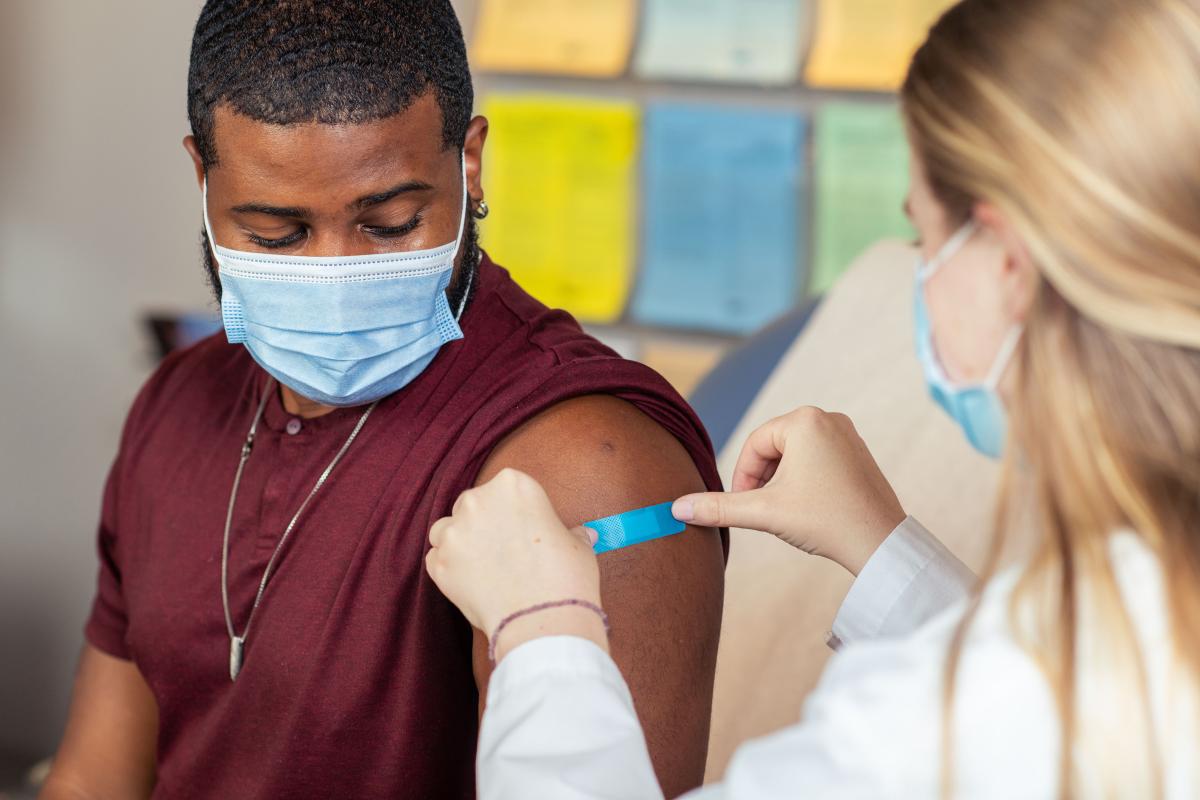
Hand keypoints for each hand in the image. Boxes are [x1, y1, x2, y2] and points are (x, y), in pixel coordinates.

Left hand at [427, 469, 606, 659]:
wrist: (543, 620)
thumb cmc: (566, 578)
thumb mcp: (578, 546)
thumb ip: (570, 534)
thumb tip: (584, 534)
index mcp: (513, 484)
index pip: (503, 488)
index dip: (511, 511)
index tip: (520, 530)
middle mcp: (478, 500)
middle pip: (470, 505)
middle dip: (482, 524)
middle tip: (501, 550)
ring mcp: (454, 532)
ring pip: (445, 530)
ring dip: (460, 544)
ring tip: (483, 568)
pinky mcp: (439, 564)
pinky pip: (436, 559)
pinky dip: (449, 569)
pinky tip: (471, 584)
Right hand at [672, 407, 905, 574]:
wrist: (880, 543)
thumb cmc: (825, 521)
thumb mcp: (764, 512)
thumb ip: (718, 508)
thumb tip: (676, 508)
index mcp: (804, 421)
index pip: (755, 444)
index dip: (742, 477)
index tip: (744, 506)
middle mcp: (828, 418)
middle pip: (774, 447)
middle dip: (764, 480)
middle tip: (765, 511)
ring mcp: (847, 434)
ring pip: (795, 455)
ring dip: (782, 482)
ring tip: (789, 512)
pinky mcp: (858, 453)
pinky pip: (817, 460)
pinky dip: (805, 482)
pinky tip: (811, 509)